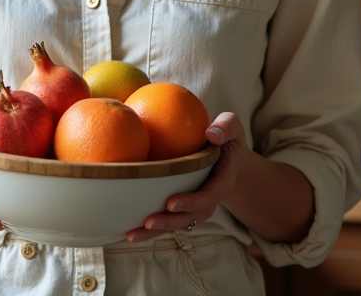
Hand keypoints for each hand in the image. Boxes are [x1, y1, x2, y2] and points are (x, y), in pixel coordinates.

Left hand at [125, 112, 247, 242]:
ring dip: (157, 231)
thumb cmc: (226, 136)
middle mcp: (209, 199)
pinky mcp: (182, 206)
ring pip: (177, 222)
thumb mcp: (232, 126)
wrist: (228, 155)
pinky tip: (127, 229)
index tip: (172, 203)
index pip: (209, 196)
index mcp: (221, 182)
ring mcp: (195, 205)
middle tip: (149, 222)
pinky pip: (168, 218)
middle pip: (191, 217)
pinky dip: (150, 227)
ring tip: (133, 234)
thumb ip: (227, 127)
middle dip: (170, 222)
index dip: (192, 202)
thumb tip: (211, 133)